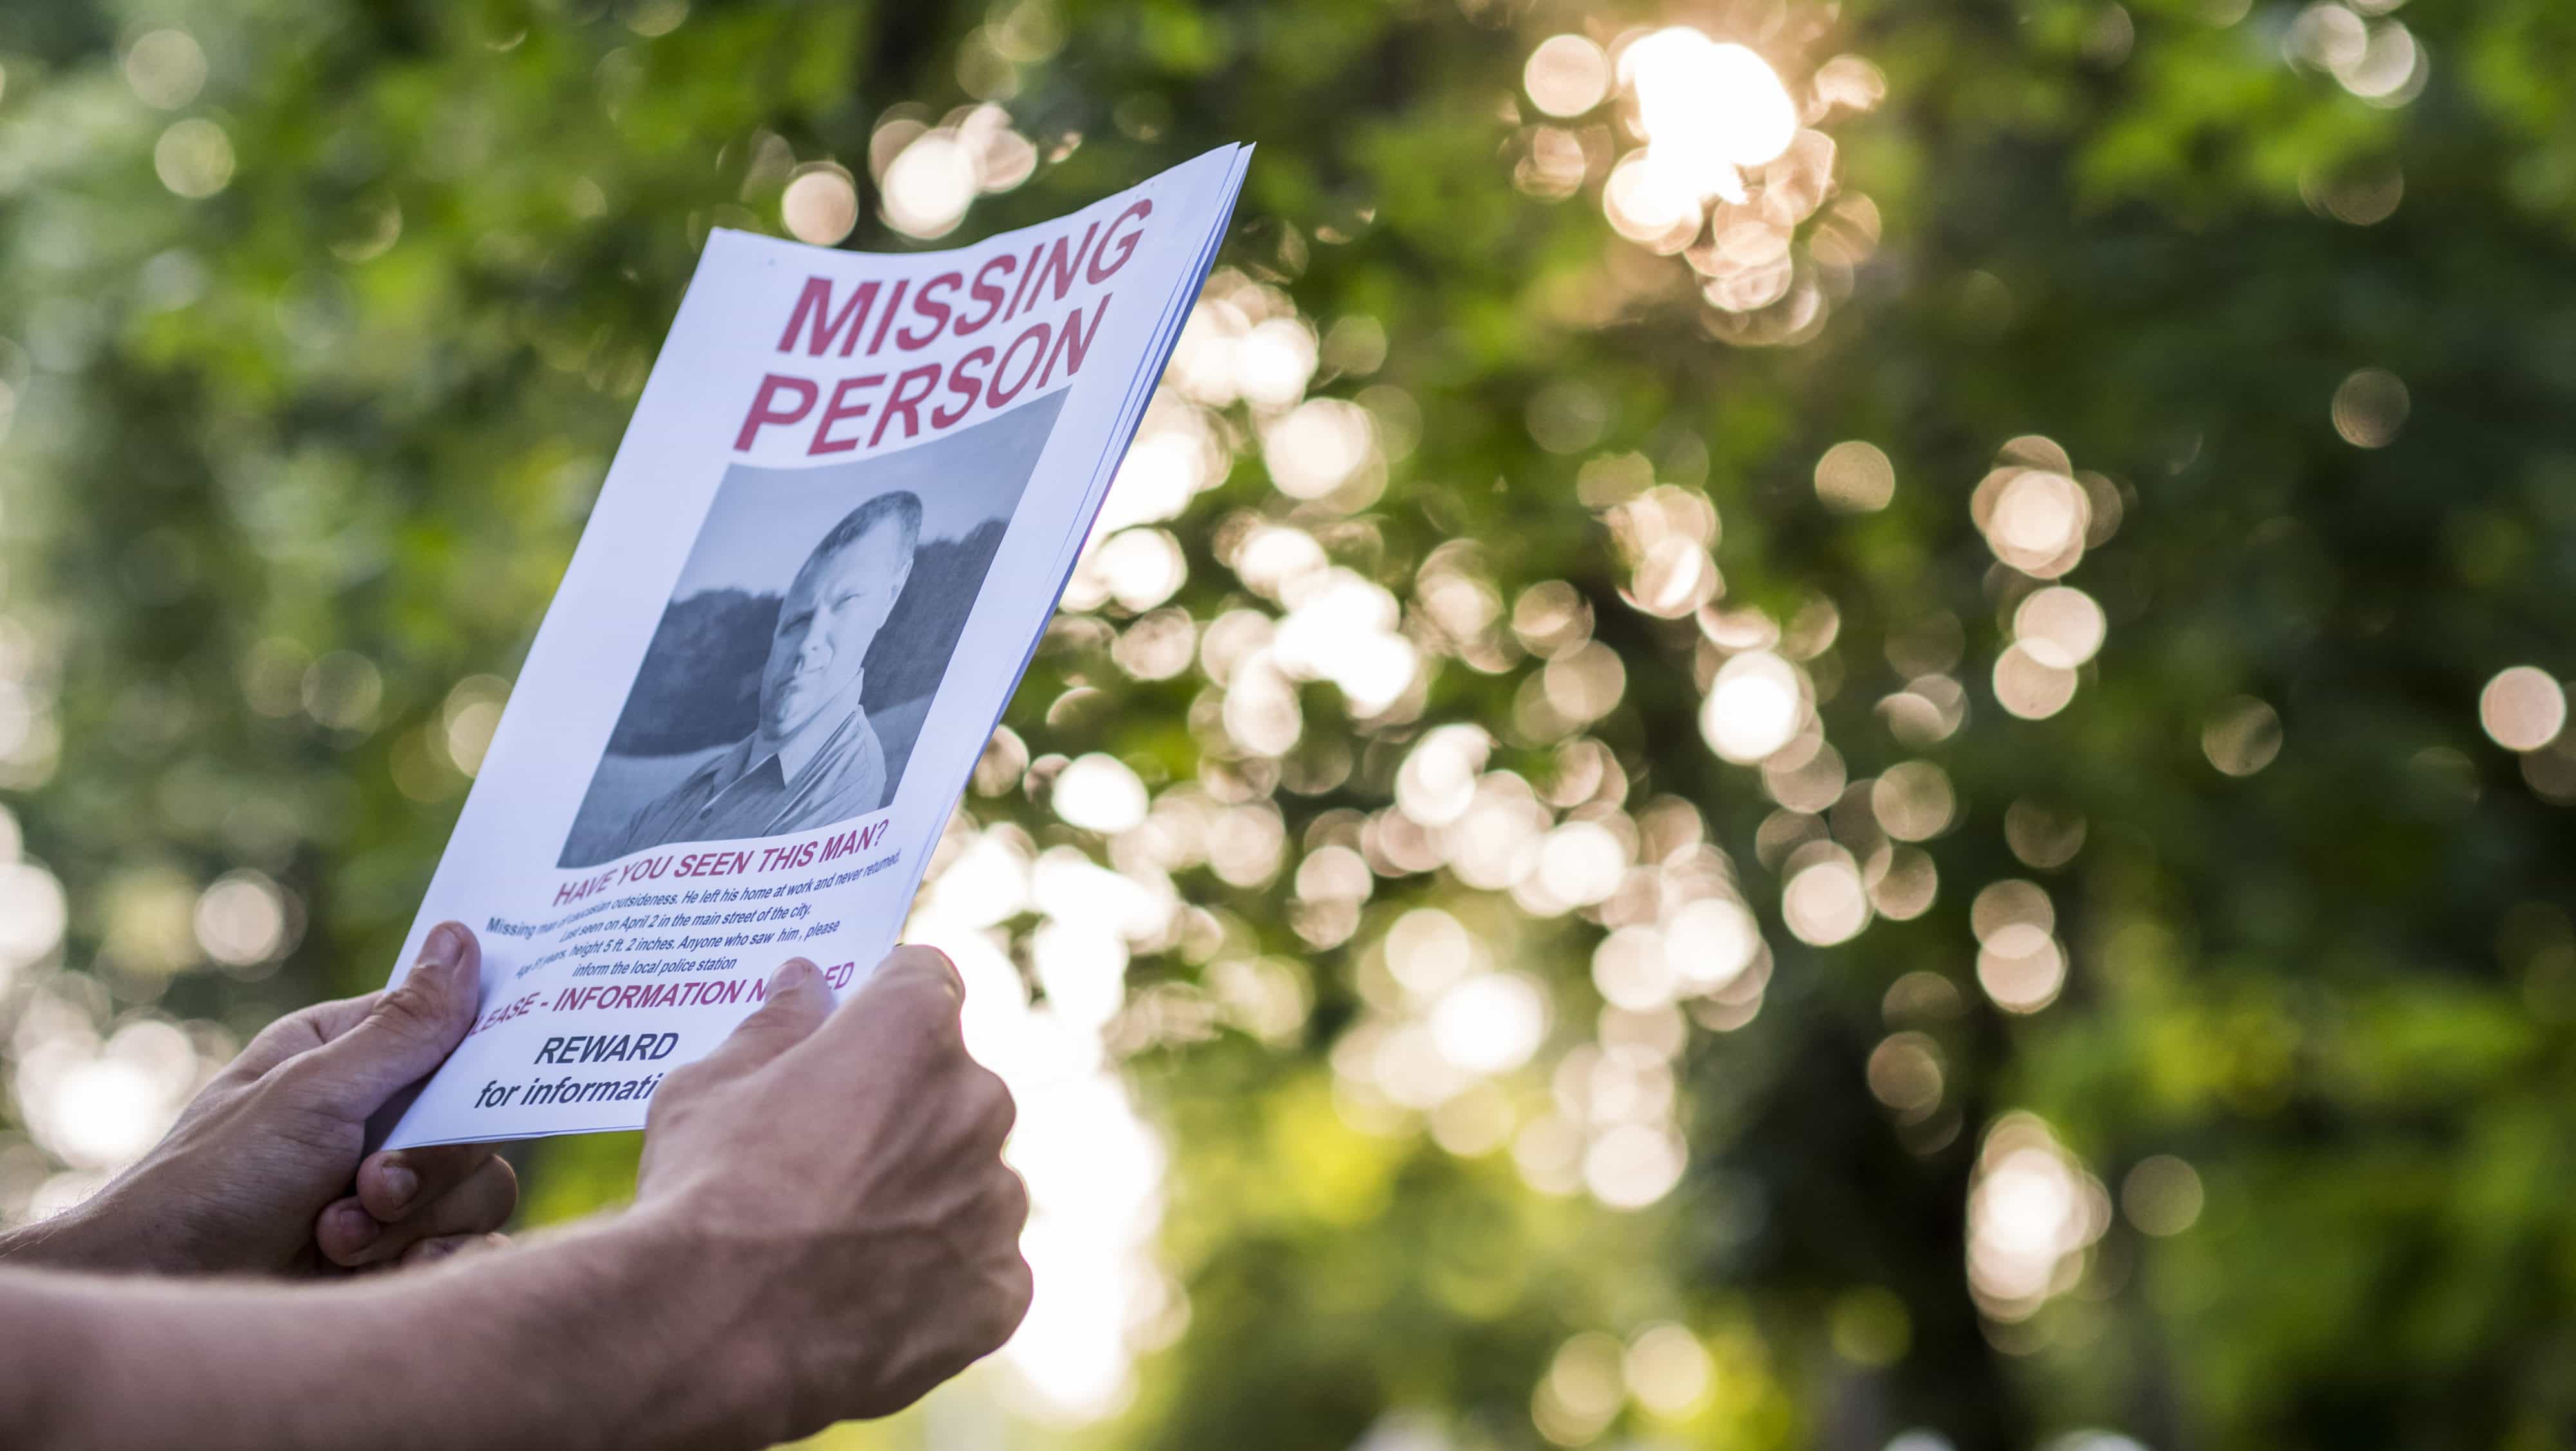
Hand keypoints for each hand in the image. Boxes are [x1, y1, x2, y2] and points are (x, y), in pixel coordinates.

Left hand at [0, 922, 517, 1276]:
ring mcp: (395, 1188)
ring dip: (411, 1222)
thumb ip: (403, 1029)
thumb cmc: (213, 1184)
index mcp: (353, 1053)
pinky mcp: (402, 1250)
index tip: (487, 1082)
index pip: (456, 1030)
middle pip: (480, 1124)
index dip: (483, 1056)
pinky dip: (427, 1262)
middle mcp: (382, 1115)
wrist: (168, 1295)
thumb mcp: (312, 1094)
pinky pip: (471, 1249)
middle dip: (426, 1167)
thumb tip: (460, 936)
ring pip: (481, 1191)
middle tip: (366, 1185)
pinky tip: (372, 1275)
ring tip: (335, 1240)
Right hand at [635, 947, 1030, 1437]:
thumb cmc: (704, 1198)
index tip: (851, 1035)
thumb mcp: (707, 1090)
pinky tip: (869, 1305)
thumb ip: (772, 1027)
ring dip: (926, 1201)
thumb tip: (801, 983)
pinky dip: (939, 1283)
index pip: (924, 980)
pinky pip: (981, 1270)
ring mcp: (996, 1201)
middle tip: (829, 1161)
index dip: (882, 1005)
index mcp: (914, 1030)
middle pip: (953, 1088)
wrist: (713, 1336)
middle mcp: (977, 1103)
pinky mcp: (1000, 1289)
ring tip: (840, 1247)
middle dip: (904, 1111)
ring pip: (971, 1183)